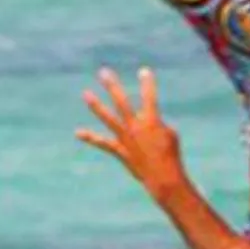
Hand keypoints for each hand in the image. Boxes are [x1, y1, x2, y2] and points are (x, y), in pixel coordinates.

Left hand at [77, 66, 185, 195]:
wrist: (163, 178)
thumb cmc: (171, 155)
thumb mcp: (170, 135)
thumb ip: (157, 124)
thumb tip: (146, 122)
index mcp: (152, 121)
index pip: (149, 97)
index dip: (147, 83)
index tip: (143, 70)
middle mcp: (136, 127)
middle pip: (121, 102)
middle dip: (112, 86)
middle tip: (103, 72)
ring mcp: (126, 138)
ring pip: (108, 118)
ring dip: (96, 105)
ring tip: (85, 94)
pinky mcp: (120, 151)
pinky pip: (103, 143)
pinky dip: (91, 137)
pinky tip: (78, 132)